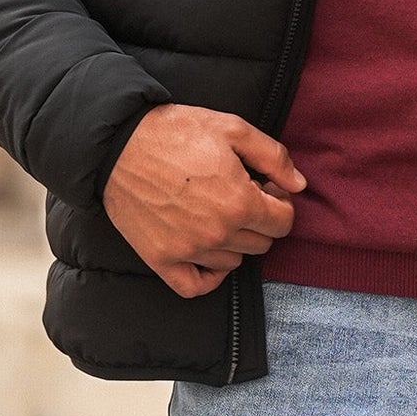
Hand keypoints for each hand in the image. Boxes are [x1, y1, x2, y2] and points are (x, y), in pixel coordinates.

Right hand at [102, 104, 304, 299]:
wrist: (117, 144)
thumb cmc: (175, 132)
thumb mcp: (232, 129)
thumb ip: (274, 157)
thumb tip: (299, 185)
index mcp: (239, 202)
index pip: (283, 222)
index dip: (279, 202)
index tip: (263, 186)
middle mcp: (217, 233)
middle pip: (261, 243)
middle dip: (259, 220)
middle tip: (239, 195)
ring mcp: (188, 250)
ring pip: (234, 261)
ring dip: (234, 241)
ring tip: (216, 212)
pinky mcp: (161, 259)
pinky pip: (196, 286)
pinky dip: (208, 275)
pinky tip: (208, 254)